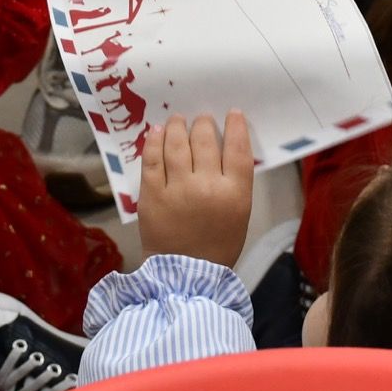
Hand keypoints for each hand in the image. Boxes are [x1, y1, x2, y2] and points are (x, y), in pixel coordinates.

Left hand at [139, 112, 254, 267]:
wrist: (185, 277)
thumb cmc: (217, 247)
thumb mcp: (239, 215)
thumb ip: (233, 183)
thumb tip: (222, 149)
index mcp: (235, 193)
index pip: (238, 148)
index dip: (236, 126)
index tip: (232, 113)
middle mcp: (207, 186)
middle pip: (205, 140)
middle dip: (203, 124)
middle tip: (201, 120)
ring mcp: (177, 189)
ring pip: (176, 143)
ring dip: (177, 126)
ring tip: (177, 121)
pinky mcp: (152, 194)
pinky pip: (152, 159)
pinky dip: (154, 142)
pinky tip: (156, 133)